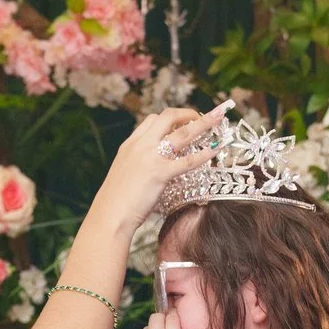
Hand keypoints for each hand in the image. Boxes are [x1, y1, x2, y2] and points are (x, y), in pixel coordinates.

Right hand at [91, 101, 230, 236]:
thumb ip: (138, 167)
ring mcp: (150, 158)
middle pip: (168, 117)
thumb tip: (150, 172)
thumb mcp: (123, 175)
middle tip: (203, 116)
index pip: (152, 120)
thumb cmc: (115, 203)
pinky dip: (204, 154)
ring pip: (183, 133)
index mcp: (130, 145)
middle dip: (188, 113)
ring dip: (204, 123)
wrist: (109, 216)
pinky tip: (215, 150)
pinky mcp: (160, 173)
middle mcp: (140, 146)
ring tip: (219, 118)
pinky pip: (188, 160)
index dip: (170, 118)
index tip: (182, 122)